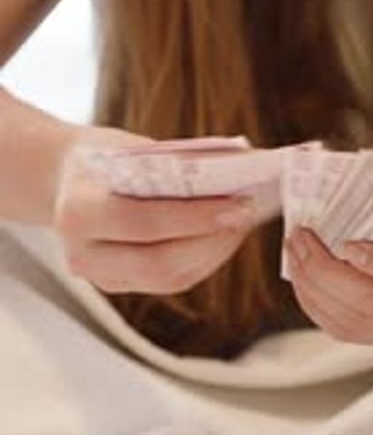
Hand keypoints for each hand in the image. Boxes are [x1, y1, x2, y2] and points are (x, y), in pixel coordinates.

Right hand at [54, 127, 254, 293]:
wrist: (64, 182)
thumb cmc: (102, 158)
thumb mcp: (129, 148)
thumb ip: (174, 164)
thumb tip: (239, 167)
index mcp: (77, 214)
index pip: (143, 223)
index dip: (194, 218)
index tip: (237, 203)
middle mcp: (83, 255)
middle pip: (159, 263)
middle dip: (211, 240)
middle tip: (246, 214)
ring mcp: (101, 278)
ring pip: (171, 279)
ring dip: (215, 252)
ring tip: (241, 222)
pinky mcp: (121, 286)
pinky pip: (171, 281)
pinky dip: (204, 259)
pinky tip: (224, 236)